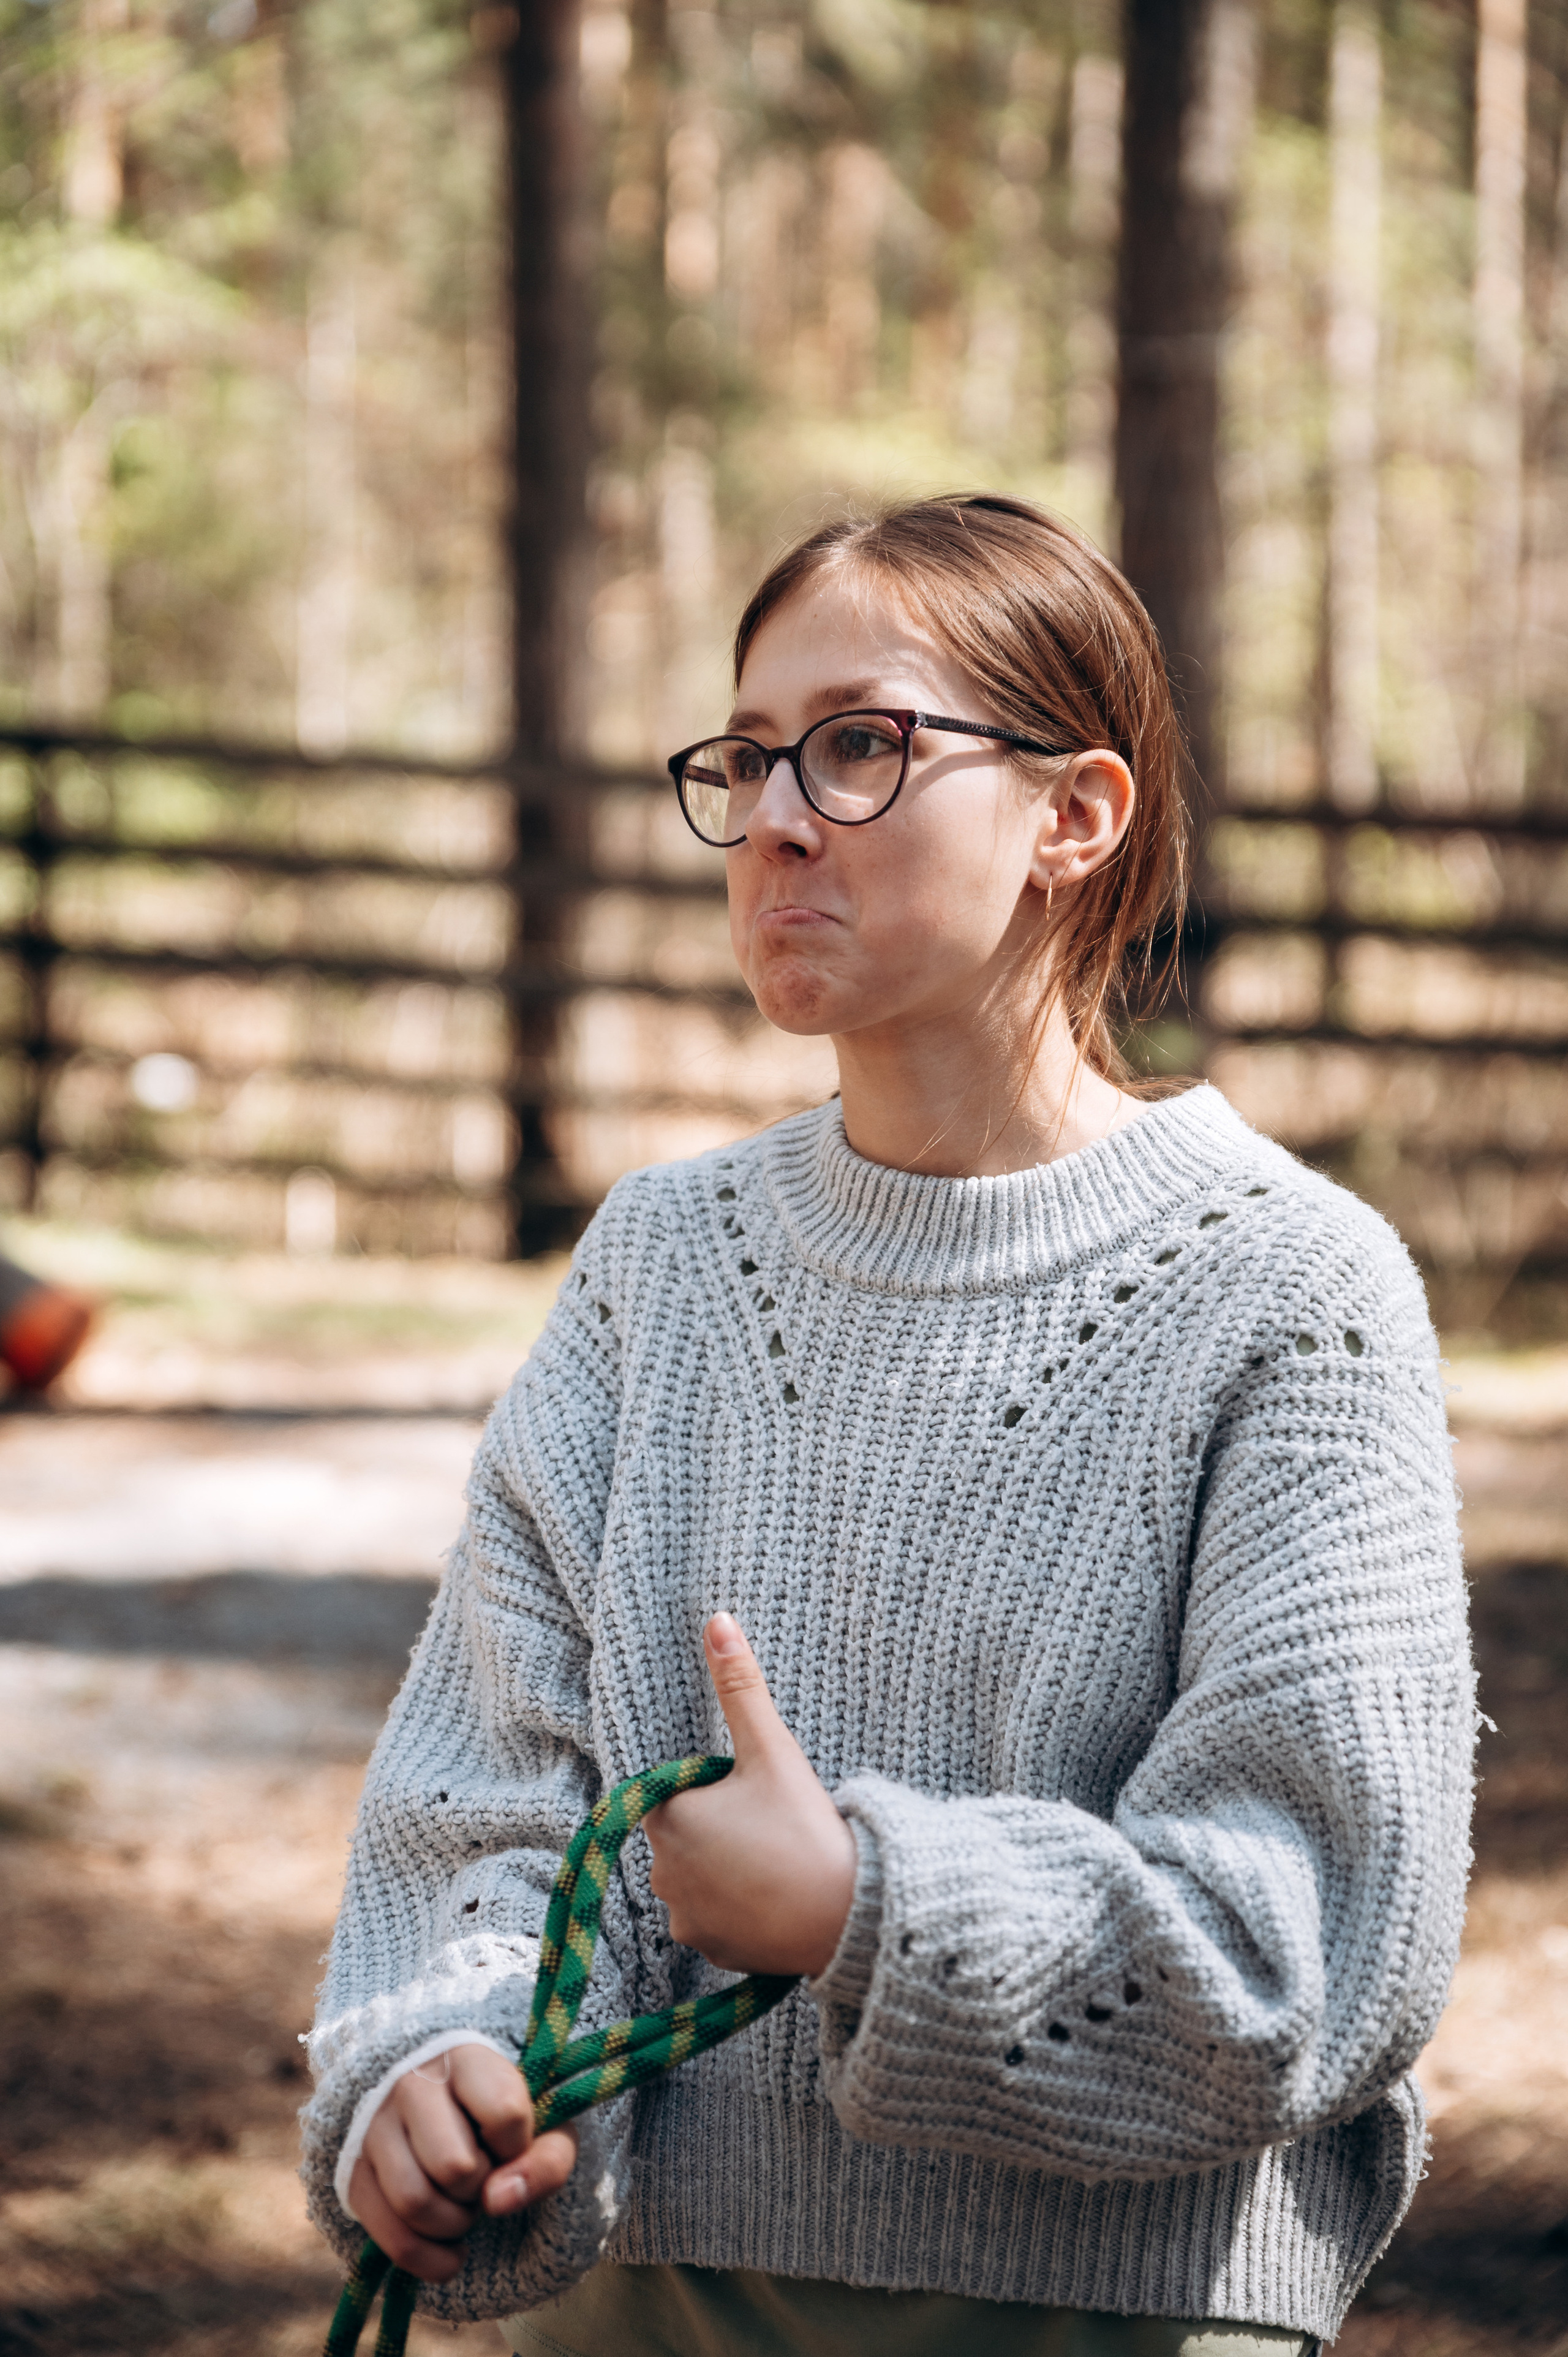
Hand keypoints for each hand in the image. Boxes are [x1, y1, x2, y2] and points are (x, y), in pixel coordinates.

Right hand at [349, 2043, 576, 2281]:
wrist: (436, 2096)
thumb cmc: (497, 2110)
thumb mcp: (541, 2123)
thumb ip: (547, 2160)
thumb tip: (499, 2201)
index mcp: (464, 2057)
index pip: (504, 2114)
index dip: (518, 2146)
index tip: (510, 2143)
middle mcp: (410, 2084)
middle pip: (454, 2167)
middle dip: (480, 2188)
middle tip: (484, 2178)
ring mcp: (374, 2127)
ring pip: (415, 2202)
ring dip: (454, 2224)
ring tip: (464, 2206)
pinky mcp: (354, 2172)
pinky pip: (391, 2238)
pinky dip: (429, 2260)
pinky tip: (451, 2251)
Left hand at [645, 1613, 856, 1977]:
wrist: (848, 1915)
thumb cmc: (806, 1828)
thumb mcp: (772, 1750)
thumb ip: (739, 1685)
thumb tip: (716, 1619)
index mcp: (668, 1820)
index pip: (677, 1791)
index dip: (718, 1788)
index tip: (756, 1796)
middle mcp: (662, 1874)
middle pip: (686, 1834)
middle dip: (721, 1828)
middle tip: (774, 1830)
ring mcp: (685, 1918)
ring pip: (700, 1875)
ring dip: (727, 1868)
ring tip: (778, 1865)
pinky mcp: (709, 1951)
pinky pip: (715, 1917)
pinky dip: (738, 1907)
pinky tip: (775, 1898)